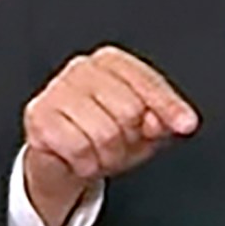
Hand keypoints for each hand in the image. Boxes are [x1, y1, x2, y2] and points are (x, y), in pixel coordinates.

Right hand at [22, 46, 198, 225]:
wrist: (63, 159)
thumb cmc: (105, 134)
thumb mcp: (143, 128)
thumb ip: (161, 120)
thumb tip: (168, 121)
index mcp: (112, 62)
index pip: (147, 82)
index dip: (168, 107)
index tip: (186, 125)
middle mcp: (83, 68)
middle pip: (129, 109)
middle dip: (131, 139)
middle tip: (122, 145)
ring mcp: (57, 89)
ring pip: (104, 132)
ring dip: (108, 156)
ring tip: (102, 154)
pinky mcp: (38, 115)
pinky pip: (78, 148)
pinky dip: (86, 164)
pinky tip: (82, 159)